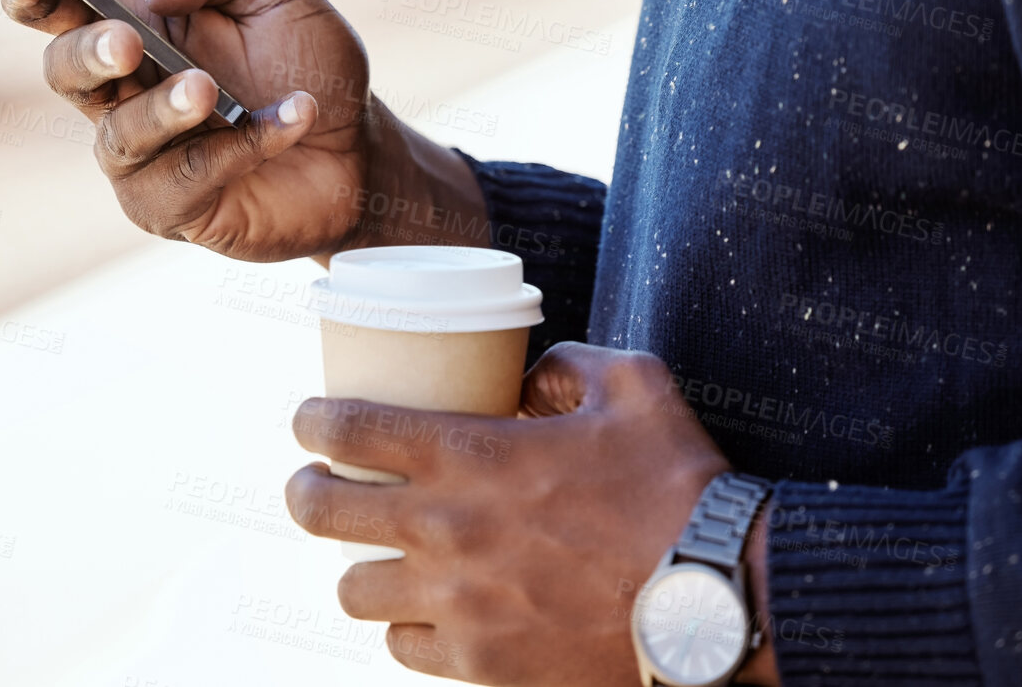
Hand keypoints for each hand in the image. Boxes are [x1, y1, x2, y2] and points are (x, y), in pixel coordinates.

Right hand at [0, 0, 484, 262]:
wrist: (362, 144)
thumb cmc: (306, 61)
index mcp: (133, 30)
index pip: (59, 10)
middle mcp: (123, 98)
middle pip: (64, 73)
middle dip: (89, 53)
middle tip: (130, 41)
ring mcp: (143, 161)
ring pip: (120, 137)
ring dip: (165, 109)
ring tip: (212, 90)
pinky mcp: (178, 210)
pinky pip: (188, 178)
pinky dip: (242, 145)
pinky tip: (295, 116)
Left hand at [285, 344, 773, 685]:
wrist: (715, 599)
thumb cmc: (676, 485)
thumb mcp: (633, 385)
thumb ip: (570, 365)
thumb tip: (529, 376)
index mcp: (469, 456)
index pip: (347, 430)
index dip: (311, 420)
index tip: (308, 421)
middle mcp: (444, 531)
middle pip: (321, 512)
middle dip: (305, 492)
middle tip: (314, 485)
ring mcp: (456, 604)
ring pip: (352, 591)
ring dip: (354, 566)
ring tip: (371, 555)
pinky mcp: (481, 664)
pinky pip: (402, 648)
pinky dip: (403, 627)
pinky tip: (421, 610)